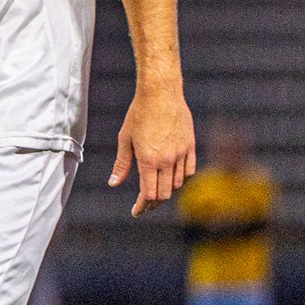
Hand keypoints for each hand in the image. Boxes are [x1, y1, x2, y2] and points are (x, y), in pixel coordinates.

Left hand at [108, 88, 194, 216]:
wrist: (161, 93)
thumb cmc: (139, 114)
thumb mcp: (124, 139)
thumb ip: (121, 164)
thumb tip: (113, 183)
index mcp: (149, 160)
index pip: (149, 194)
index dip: (142, 206)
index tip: (136, 211)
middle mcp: (168, 160)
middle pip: (164, 194)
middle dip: (153, 202)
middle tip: (144, 204)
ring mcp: (182, 153)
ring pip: (178, 184)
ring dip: (167, 191)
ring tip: (156, 190)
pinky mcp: (191, 146)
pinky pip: (189, 171)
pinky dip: (181, 179)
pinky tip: (172, 179)